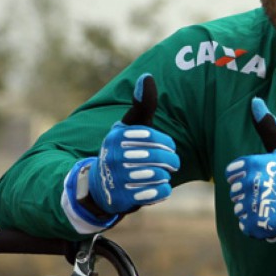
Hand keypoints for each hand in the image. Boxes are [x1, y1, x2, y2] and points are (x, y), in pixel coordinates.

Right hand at [84, 74, 179, 215]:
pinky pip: (156, 193)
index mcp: (116, 136)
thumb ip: (142, 104)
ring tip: (162, 173)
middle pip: (157, 157)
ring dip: (164, 175)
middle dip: (170, 160)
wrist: (102, 185)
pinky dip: (162, 190)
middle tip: (173, 162)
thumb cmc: (125, 149)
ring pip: (158, 175)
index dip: (166, 142)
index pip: (153, 136)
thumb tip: (147, 76)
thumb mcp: (131, 126)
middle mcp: (113, 157)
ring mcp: (117, 179)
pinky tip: (158, 186)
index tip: (168, 146)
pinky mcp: (123, 199)